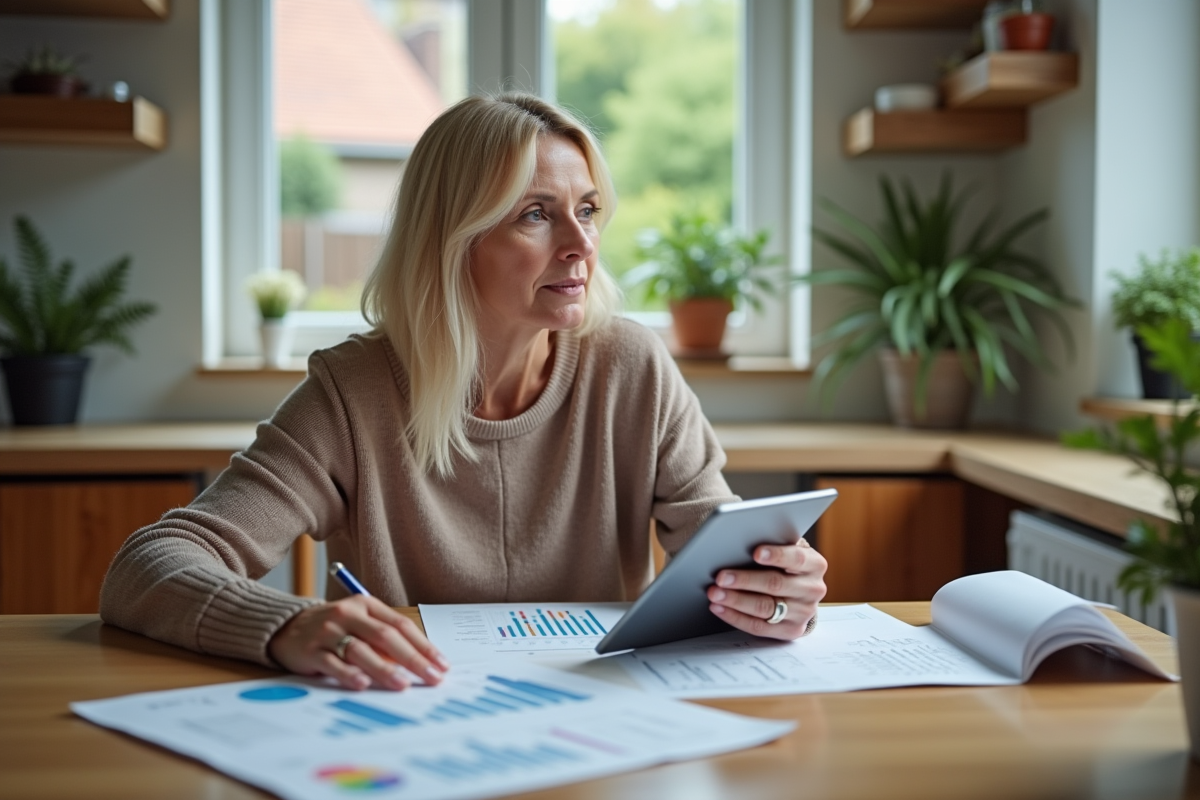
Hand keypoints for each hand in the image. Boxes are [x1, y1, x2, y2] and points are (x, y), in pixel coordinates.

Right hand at [268, 595, 449, 690]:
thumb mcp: (359, 623)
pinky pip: (333, 662)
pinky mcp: (311, 650)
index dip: (423, 645)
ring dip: (384, 668)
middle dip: (413, 659)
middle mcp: (348, 615)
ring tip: (402, 684)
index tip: (441, 664)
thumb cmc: (332, 628)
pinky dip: (349, 674)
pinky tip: (363, 684)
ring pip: (361, 649)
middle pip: (386, 636)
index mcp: (365, 605)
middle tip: (431, 677)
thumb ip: (384, 638)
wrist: (285, 626)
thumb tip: (417, 662)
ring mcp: (328, 631)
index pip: (401, 624)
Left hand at [706, 539, 826, 639]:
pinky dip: (735, 617)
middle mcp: (812, 589)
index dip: (776, 555)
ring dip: (736, 600)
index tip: (756, 552)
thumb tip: (738, 545)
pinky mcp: (791, 630)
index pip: (797, 558)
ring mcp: (803, 612)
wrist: (801, 592)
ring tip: (715, 593)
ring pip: (765, 607)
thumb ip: (772, 547)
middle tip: (721, 577)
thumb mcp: (787, 551)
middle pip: (776, 584)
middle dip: (745, 580)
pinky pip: (759, 626)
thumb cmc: (785, 564)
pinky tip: (719, 607)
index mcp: (815, 564)